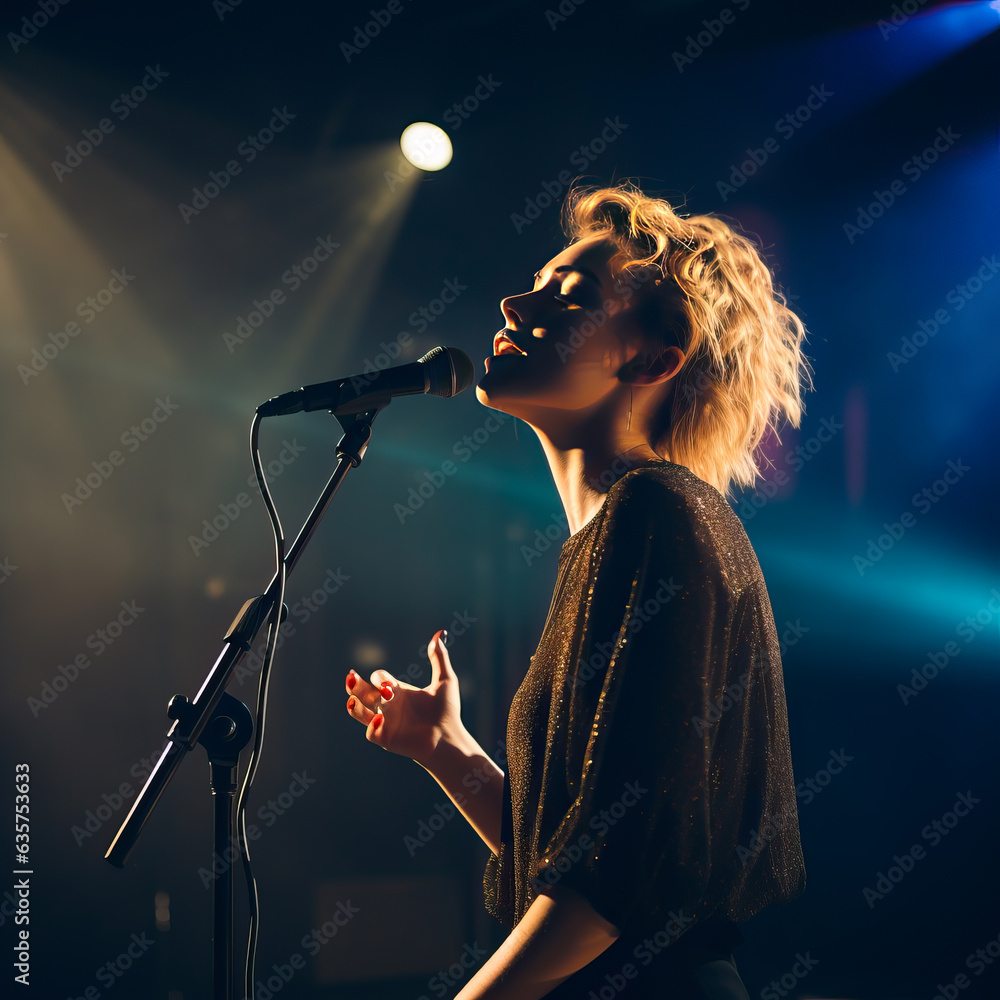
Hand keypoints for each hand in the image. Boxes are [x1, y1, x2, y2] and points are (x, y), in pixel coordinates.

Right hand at [344, 629, 464, 766]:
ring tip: (352, 701)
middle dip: (356, 685)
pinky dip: (371, 726)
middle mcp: (388, 706)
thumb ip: (439, 658)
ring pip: (360, 713)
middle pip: (363, 693)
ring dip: (354, 706)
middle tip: (352, 678)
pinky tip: (379, 719)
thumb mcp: (444, 681)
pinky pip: (371, 733)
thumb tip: (441, 633)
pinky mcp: (387, 739)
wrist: (450, 737)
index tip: (389, 684)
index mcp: (398, 691)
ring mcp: (386, 723)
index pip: (379, 679)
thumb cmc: (447, 711)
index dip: (380, 678)